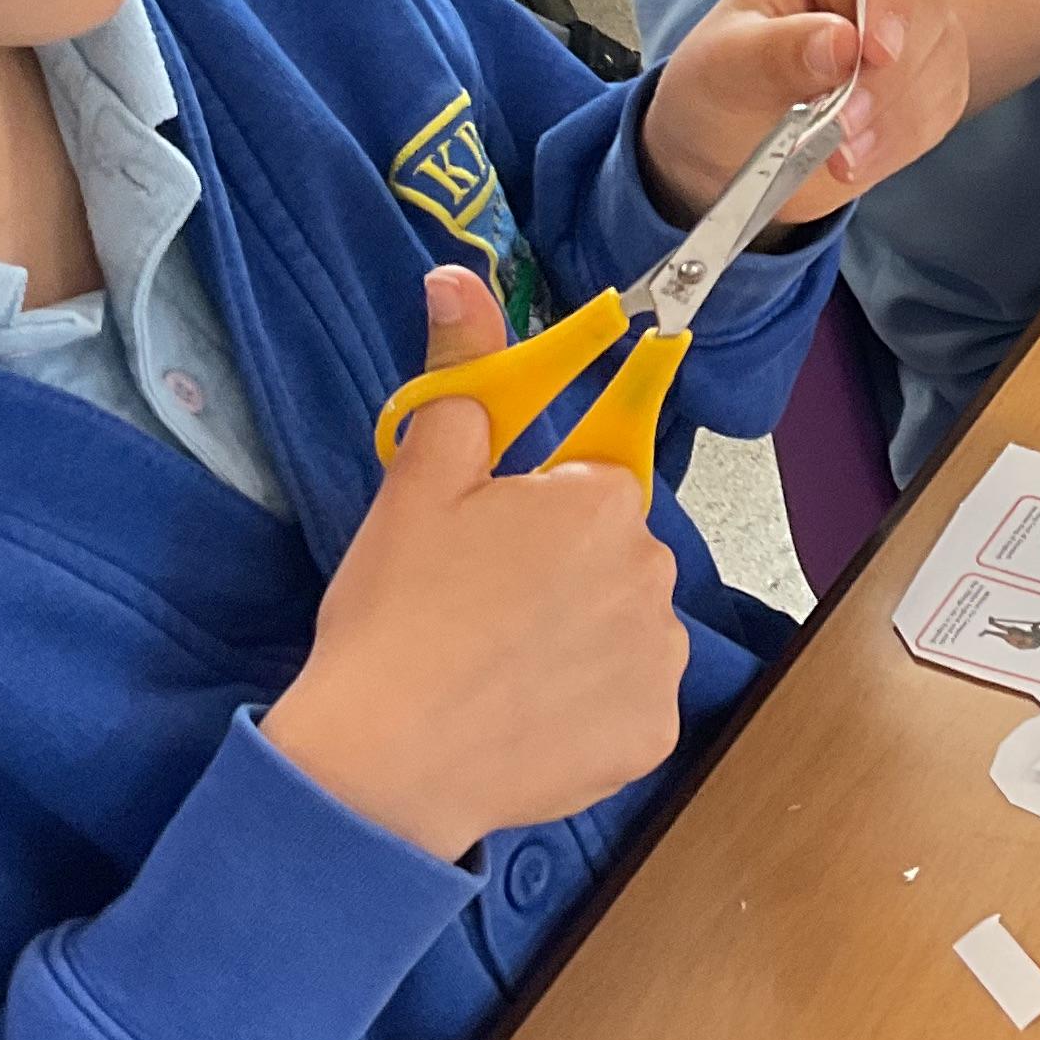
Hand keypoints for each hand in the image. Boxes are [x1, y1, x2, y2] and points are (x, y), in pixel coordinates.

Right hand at [265, 268, 690, 856]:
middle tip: (480, 613)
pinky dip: (591, 710)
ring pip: (626, 626)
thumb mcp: (419, 481)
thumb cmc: (396, 614)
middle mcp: (654, 569)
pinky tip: (527, 718)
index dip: (534, 515)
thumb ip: (460, 373)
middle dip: (563, 573)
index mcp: (602, 499)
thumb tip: (459, 276)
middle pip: (615, 554)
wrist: (380, 763)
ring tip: (499, 670)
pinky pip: (631, 702)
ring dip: (583, 640)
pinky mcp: (654, 735)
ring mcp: (660, 659)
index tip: (485, 553)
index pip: (591, 483)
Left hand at [643, 0, 963, 229]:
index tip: (876, 52)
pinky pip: (943, 104)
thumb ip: (776, 51)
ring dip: (893, 116)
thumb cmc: (720, 84)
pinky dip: (902, 141)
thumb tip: (843, 43)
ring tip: (835, 155)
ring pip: (942, 58)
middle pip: (923, 6)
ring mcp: (916, 24)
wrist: (730, 147)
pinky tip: (855, 160)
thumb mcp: (724, 66)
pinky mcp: (931, 77)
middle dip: (886, 78)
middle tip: (838, 129)